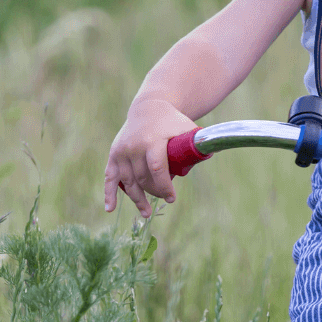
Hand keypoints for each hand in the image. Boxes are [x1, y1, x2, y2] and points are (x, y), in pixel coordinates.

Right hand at [103, 99, 197, 215]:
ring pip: (128, 182)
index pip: (157, 169)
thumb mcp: (186, 128)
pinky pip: (110, 177)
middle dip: (154, 192)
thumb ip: (197, 142)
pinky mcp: (114, 154)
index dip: (164, 186)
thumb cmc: (172, 121)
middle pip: (142, 178)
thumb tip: (212, 153)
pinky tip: (110, 209)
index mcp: (152, 140)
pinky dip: (109, 193)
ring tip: (146, 213)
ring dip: (137, 199)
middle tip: (165, 198)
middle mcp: (134, 146)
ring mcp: (122, 151)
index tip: (172, 198)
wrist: (148, 108)